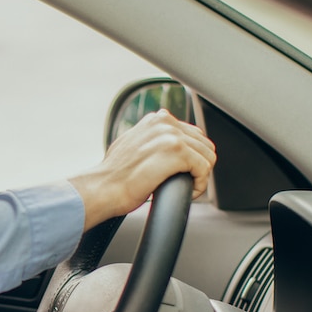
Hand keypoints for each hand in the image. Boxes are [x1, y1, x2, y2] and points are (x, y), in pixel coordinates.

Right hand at [69, 110, 215, 230]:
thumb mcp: (131, 145)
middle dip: (199, 166)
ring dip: (200, 176)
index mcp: (156, 119)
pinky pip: (204, 169)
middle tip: (185, 182)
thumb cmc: (114, 175)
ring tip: (186, 187)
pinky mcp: (177, 153)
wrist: (103, 188)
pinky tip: (188, 192)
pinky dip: (199, 184)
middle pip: (205, 145)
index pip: (194, 134)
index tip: (181, 171)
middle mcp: (165, 122)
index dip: (192, 157)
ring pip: (208, 157)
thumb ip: (150, 138)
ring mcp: (171, 136)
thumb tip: (161, 145)